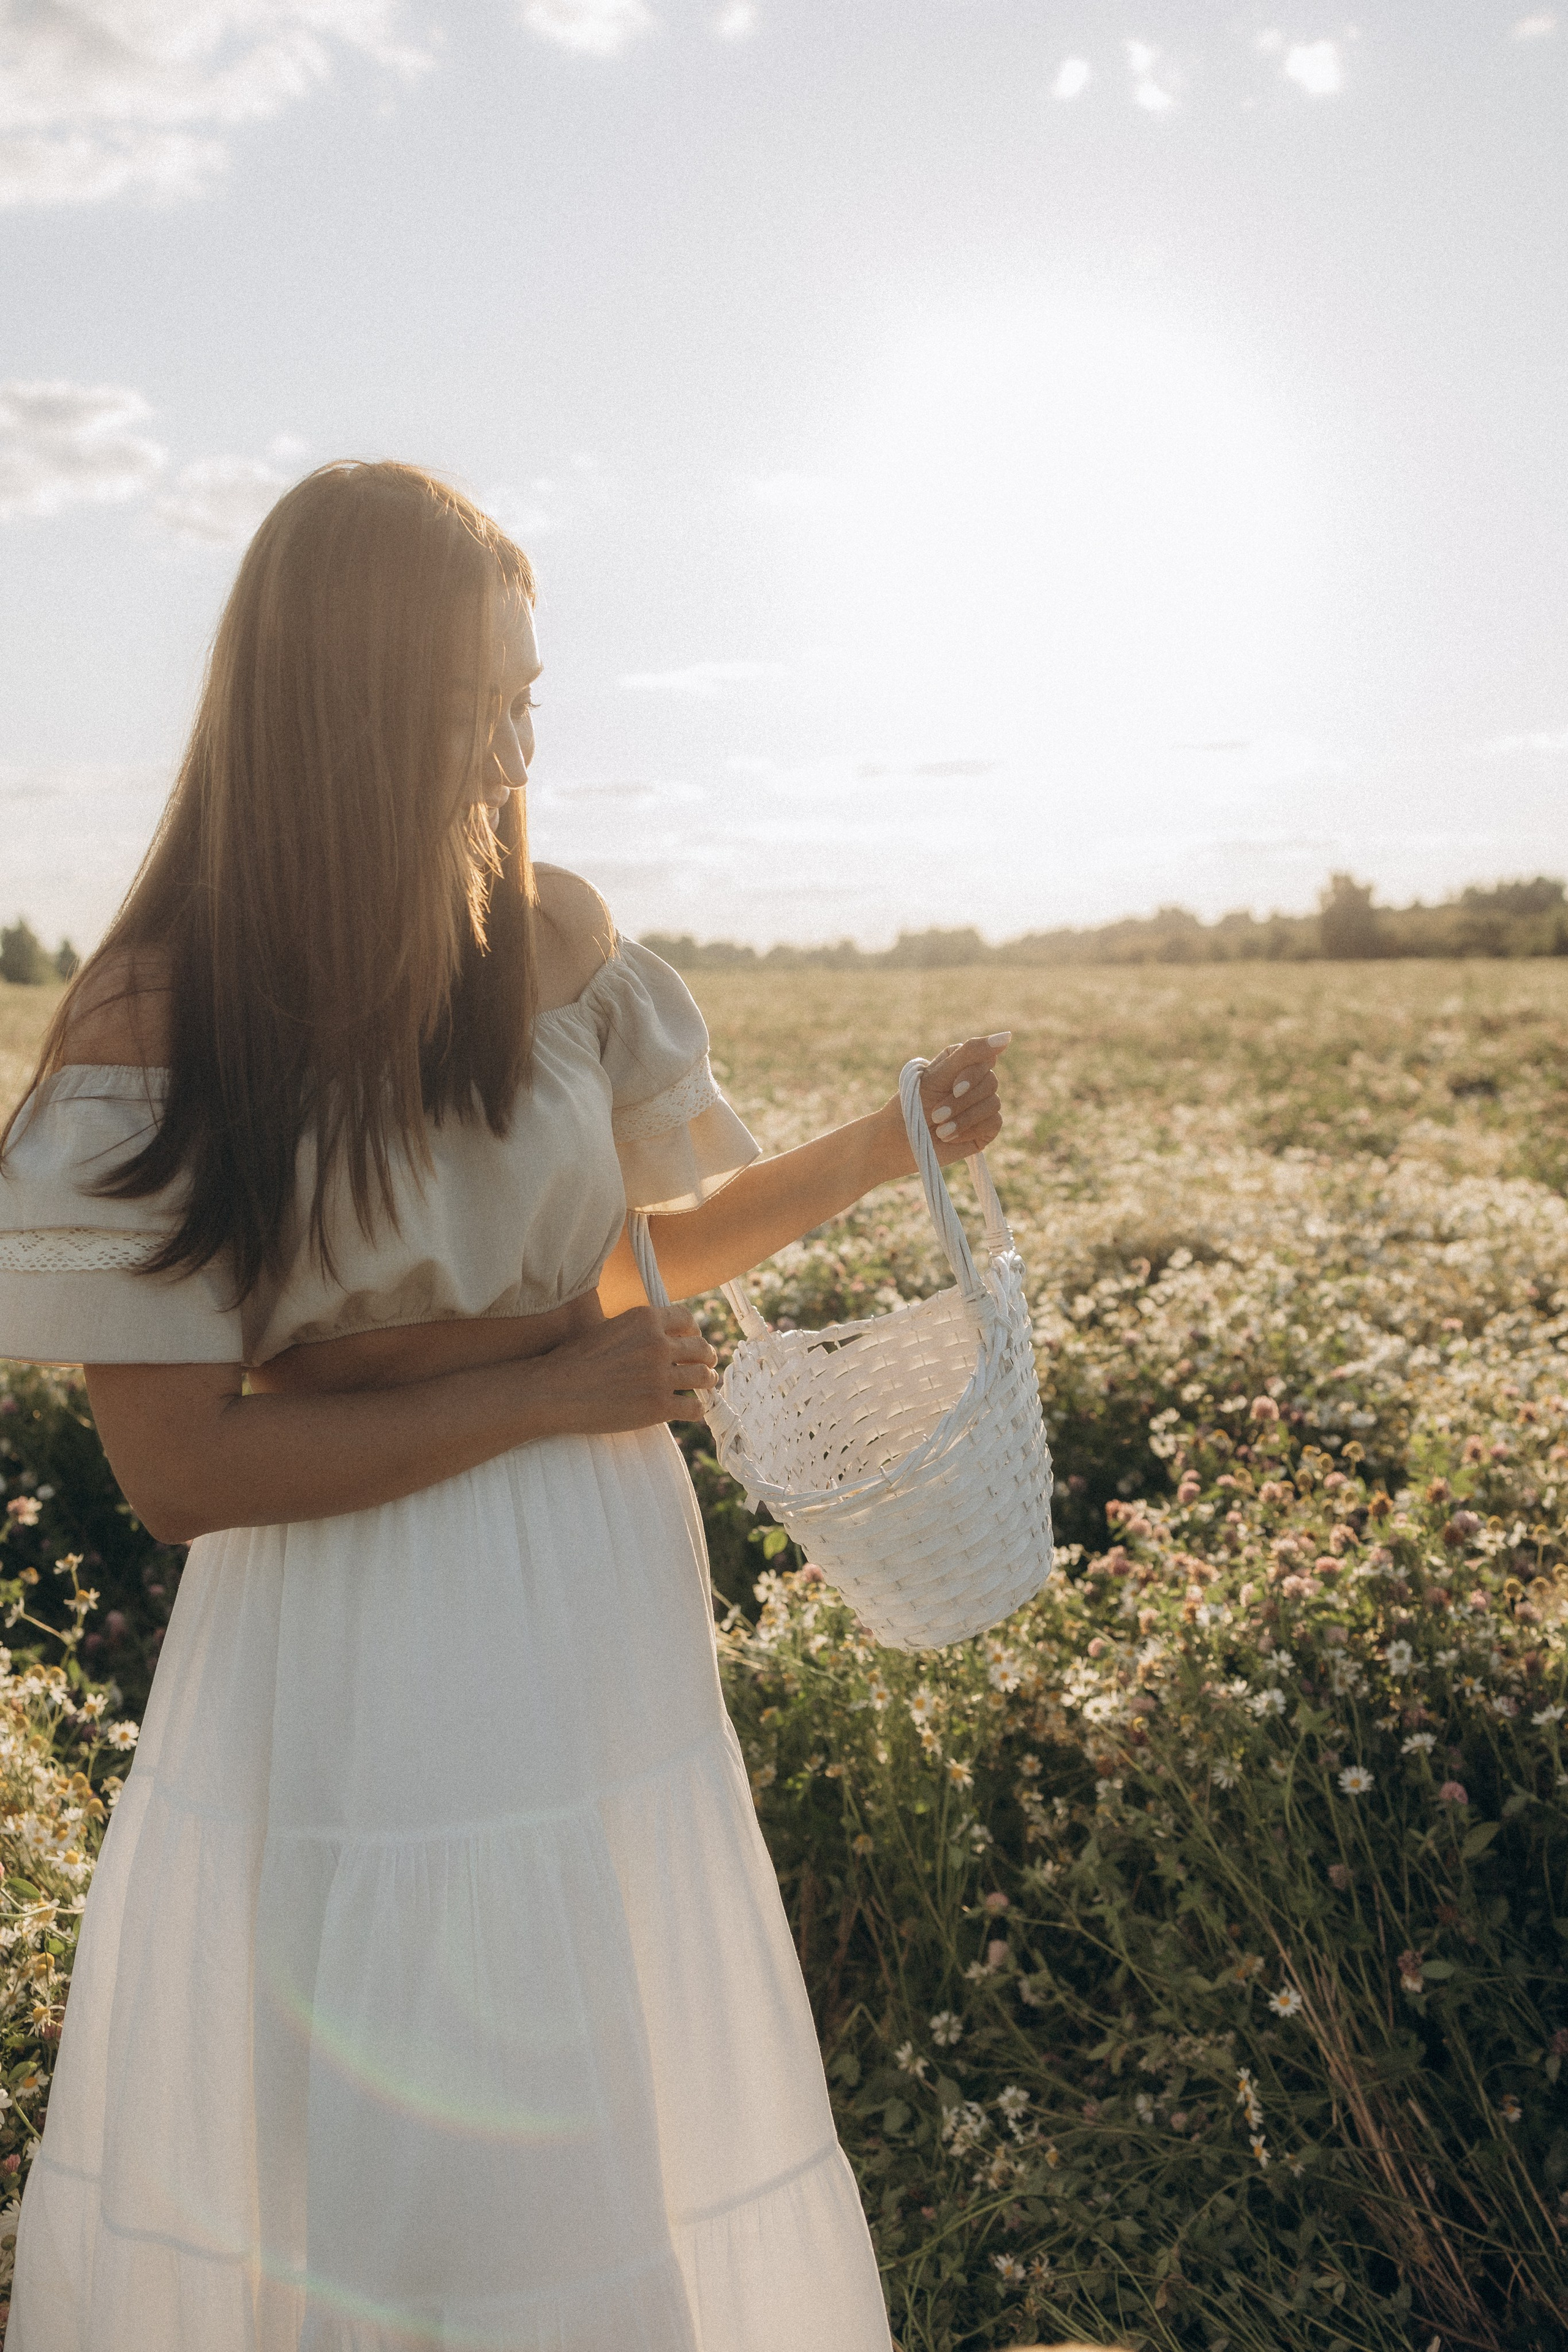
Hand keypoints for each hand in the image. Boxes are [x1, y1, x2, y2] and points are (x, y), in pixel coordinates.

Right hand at [536, 1303, 718, 1432]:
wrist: (554, 1391)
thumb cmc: (574, 1360)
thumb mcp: (609, 1328)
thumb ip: (637, 1330)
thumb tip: (657, 1335)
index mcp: (645, 1320)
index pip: (687, 1319)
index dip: (695, 1331)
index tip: (694, 1340)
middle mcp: (657, 1343)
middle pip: (701, 1348)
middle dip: (707, 1358)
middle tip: (707, 1367)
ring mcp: (660, 1375)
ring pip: (703, 1378)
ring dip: (707, 1383)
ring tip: (706, 1387)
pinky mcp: (659, 1406)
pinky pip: (694, 1408)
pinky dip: (696, 1410)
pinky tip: (691, 1411)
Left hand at [881, 1031, 1010, 1172]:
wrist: (901, 1142)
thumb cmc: (914, 1105)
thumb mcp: (939, 1075)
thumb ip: (970, 1053)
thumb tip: (1008, 1036)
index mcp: (965, 1062)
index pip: (986, 1057)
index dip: (971, 1074)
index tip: (953, 1088)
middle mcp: (978, 1080)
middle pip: (990, 1082)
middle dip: (961, 1101)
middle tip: (935, 1114)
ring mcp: (985, 1104)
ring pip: (993, 1104)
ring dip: (963, 1118)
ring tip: (940, 1130)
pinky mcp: (988, 1127)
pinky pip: (993, 1123)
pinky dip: (969, 1130)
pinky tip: (949, 1136)